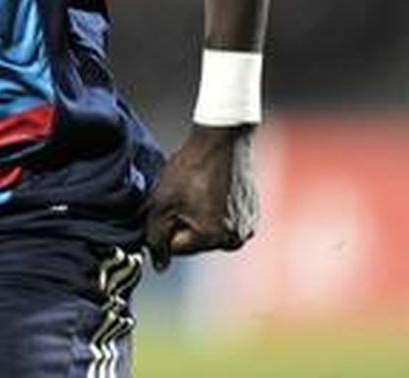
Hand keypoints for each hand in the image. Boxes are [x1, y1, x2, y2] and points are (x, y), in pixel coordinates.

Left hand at [145, 124, 258, 270]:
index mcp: (213, 238)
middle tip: (182, 195)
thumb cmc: (190, 169)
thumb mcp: (162, 202)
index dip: (164, 226)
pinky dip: (213, 210)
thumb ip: (156, 237)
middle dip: (182, 223)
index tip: (168, 203)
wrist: (223, 141)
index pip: (175, 248)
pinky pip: (223, 222)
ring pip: (208, 233)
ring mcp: (248, 228)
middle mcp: (236, 239)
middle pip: (194, 242)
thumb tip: (159, 267)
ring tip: (196, 190)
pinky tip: (211, 189)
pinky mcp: (252, 215)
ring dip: (197, 218)